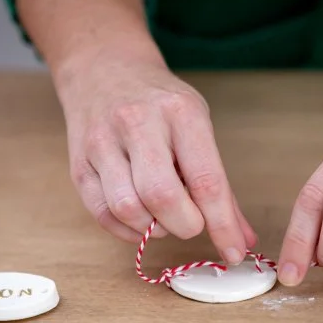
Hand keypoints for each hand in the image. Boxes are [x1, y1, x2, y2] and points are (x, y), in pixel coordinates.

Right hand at [56, 53, 255, 262]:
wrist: (103, 69)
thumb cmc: (160, 103)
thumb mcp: (198, 127)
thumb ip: (220, 186)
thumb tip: (242, 239)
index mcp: (180, 113)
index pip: (206, 180)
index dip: (222, 225)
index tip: (233, 253)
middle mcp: (139, 123)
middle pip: (162, 196)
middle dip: (185, 225)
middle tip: (191, 224)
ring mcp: (103, 142)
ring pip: (127, 207)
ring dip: (152, 228)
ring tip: (163, 217)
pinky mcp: (79, 162)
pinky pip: (101, 213)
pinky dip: (127, 231)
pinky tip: (141, 222)